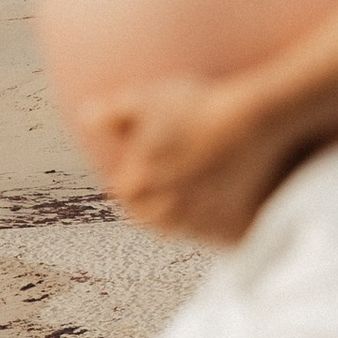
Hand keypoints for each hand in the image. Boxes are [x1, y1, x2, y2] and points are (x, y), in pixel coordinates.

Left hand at [86, 70, 297, 244]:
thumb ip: (110, 113)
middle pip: (152, 219)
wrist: (253, 121)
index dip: (128, 183)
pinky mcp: (234, 230)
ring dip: (183, 219)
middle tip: (164, 190)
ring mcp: (202, 224)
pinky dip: (218, 227)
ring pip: (184, 230)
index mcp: (139, 187)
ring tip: (193, 199)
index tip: (136, 174)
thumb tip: (84, 115)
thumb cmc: (197, 108)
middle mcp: (167, 213)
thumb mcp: (146, 100)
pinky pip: (220, 237)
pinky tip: (225, 208)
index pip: (124, 195)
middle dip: (152, 207)